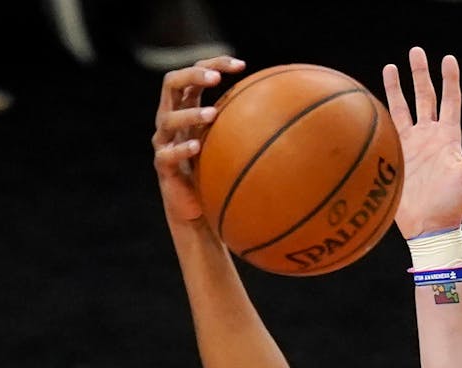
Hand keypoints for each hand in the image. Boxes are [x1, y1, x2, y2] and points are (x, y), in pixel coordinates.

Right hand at [152, 55, 245, 227]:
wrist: (199, 211)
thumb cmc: (218, 173)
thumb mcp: (235, 145)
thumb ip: (251, 126)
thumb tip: (298, 115)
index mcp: (186, 108)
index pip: (195, 75)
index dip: (214, 63)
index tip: (241, 65)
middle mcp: (171, 119)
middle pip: (171, 83)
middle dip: (194, 75)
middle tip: (216, 78)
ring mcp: (164, 141)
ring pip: (169, 118)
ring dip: (191, 114)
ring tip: (213, 115)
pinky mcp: (162, 165)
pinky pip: (168, 154)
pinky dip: (183, 149)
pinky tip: (198, 147)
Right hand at [382, 47, 461, 239]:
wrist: (428, 226)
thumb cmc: (453, 205)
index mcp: (450, 138)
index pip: (450, 101)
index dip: (450, 80)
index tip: (448, 58)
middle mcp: (430, 136)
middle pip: (425, 96)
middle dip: (421, 74)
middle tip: (416, 51)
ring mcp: (412, 144)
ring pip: (404, 107)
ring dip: (398, 87)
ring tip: (392, 65)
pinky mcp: (396, 155)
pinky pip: (387, 127)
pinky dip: (380, 111)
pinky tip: (371, 97)